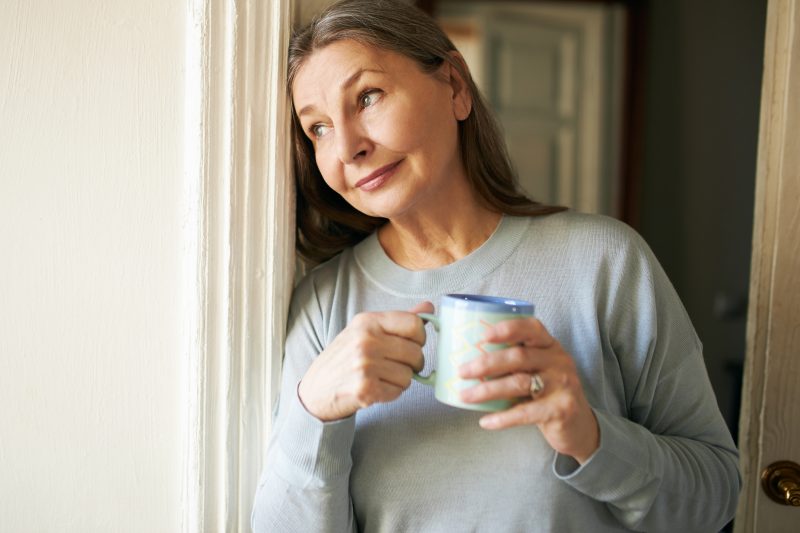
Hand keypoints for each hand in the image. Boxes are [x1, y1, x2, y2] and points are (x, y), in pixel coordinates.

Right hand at [298, 301, 432, 421]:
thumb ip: (398, 320)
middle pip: (415, 352)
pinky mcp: (366, 388)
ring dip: (400, 380)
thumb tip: (429, 307)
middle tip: (396, 365)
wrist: (316, 389)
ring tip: (381, 376)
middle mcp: (366, 340)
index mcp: (368, 321)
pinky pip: (398, 391)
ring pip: (409, 375)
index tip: (412, 344)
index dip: (420, 337)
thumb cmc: (344, 358)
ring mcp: (365, 365)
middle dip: (412, 363)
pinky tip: (375, 387)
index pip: (414, 324)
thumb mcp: (365, 331)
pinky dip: (391, 393)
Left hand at [458, 318, 599, 463]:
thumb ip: (513, 361)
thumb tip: (465, 357)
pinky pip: (526, 412)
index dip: (507, 329)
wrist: (579, 426)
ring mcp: (563, 385)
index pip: (531, 328)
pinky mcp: (561, 409)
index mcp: (550, 345)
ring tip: (465, 396)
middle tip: (462, 371)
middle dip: (487, 363)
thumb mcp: (537, 370)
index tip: (483, 335)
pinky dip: (503, 418)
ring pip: (519, 383)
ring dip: (488, 390)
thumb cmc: (547, 393)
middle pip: (519, 356)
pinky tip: (485, 422)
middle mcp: (559, 361)